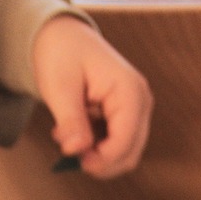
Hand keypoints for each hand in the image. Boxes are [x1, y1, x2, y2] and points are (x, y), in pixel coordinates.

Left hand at [32, 14, 151, 178]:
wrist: (62, 36)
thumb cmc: (61, 53)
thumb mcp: (60, 86)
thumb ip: (70, 120)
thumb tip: (75, 150)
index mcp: (130, 91)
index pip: (125, 141)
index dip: (103, 160)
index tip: (77, 163)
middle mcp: (141, 102)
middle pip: (129, 154)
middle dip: (99, 161)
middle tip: (69, 153)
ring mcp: (136, 110)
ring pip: (124, 154)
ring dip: (96, 155)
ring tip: (67, 135)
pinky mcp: (127, 117)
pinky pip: (116, 145)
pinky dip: (95, 148)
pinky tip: (74, 132)